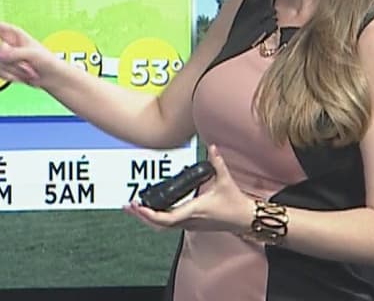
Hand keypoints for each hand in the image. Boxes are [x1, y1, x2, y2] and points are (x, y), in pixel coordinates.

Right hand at [0, 15, 56, 88]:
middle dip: (14, 62)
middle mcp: (8, 44)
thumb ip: (14, 54)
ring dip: (15, 71)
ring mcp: (6, 57)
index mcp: (14, 34)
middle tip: (29, 66)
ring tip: (29, 71)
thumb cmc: (46, 61)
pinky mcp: (6, 68)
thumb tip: (0, 54)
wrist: (51, 77)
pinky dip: (13, 77)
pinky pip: (0, 73)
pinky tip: (24, 76)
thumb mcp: (32, 55)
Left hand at [122, 145, 255, 234]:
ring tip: (133, 208)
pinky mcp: (191, 224)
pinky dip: (156, 218)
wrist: (245, 219)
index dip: (150, 214)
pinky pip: (169, 224)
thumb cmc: (235, 204)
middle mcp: (189, 220)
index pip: (167, 218)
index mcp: (194, 210)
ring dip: (147, 218)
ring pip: (162, 226)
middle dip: (141, 216)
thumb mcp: (225, 181)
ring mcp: (189, 224)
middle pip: (159, 224)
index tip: (138, 206)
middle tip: (128, 206)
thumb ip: (217, 163)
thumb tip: (212, 148)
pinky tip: (149, 210)